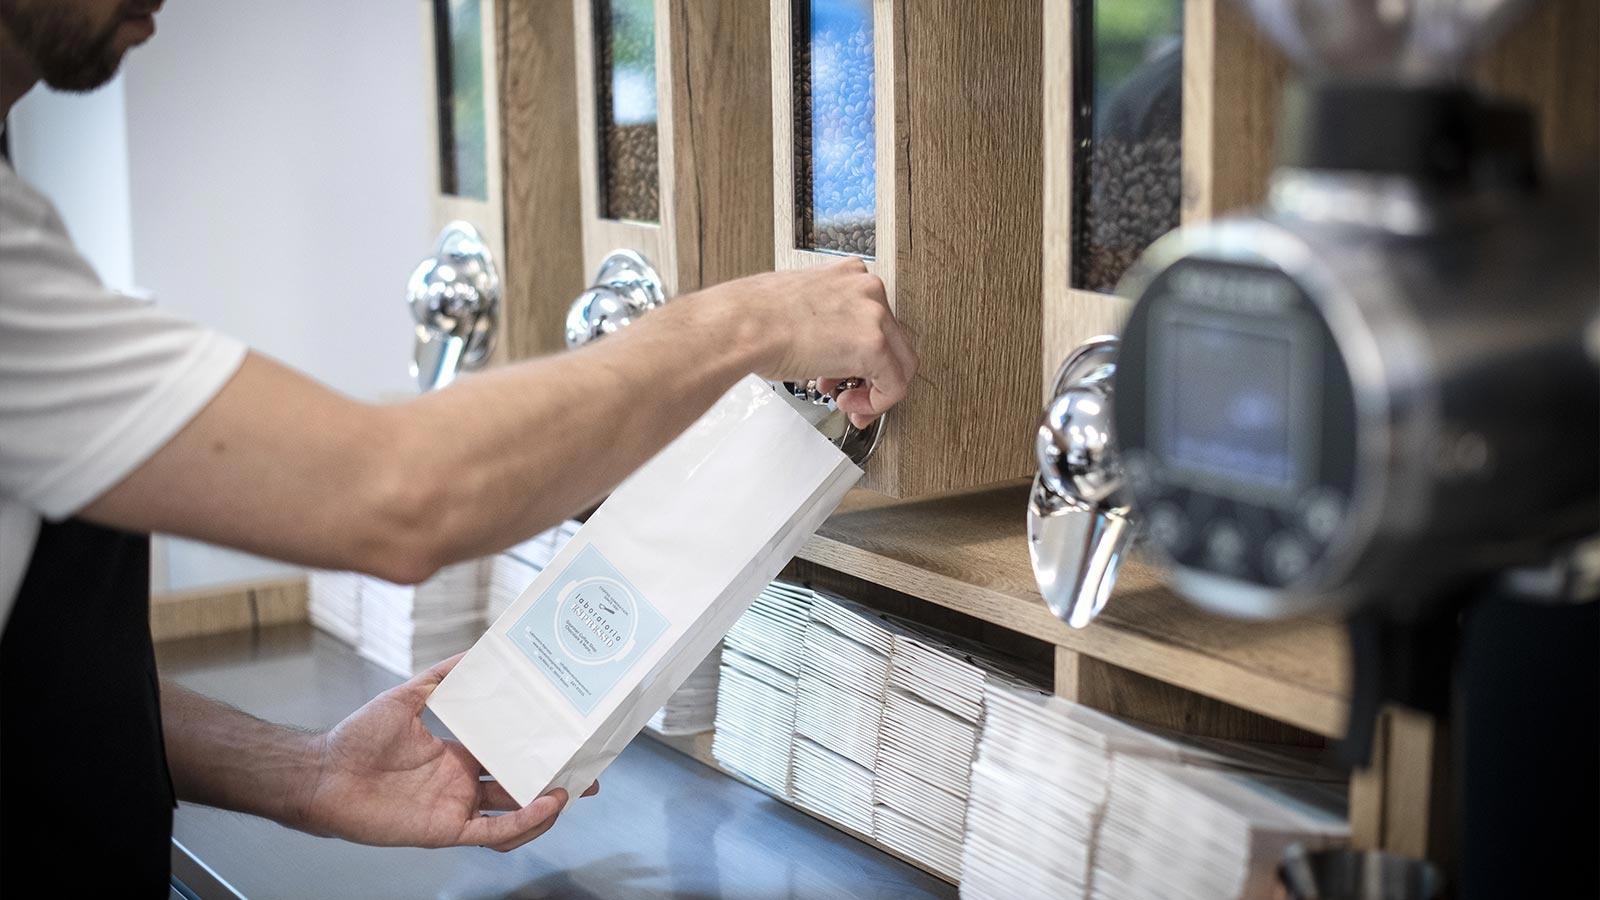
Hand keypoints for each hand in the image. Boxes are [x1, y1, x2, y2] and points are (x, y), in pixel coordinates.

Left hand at [299, 653, 597, 850]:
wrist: (322, 771)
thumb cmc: (356, 737)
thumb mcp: (408, 696)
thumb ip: (443, 676)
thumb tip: (477, 648)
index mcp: (458, 756)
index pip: (508, 754)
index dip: (538, 747)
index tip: (564, 734)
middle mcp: (462, 784)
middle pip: (521, 786)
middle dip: (557, 781)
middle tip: (589, 770)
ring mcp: (456, 808)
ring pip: (515, 816)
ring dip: (546, 806)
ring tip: (572, 788)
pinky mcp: (446, 830)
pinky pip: (494, 832)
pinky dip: (523, 822)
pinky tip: (546, 804)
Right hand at [682, 258, 918, 427]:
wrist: (744, 326)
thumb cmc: (756, 318)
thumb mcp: (799, 306)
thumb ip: (825, 321)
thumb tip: (830, 347)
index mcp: (849, 273)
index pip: (876, 318)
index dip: (863, 353)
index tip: (847, 371)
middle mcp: (867, 288)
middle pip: (895, 340)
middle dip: (872, 374)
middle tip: (851, 392)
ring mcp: (874, 314)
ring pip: (901, 362)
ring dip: (876, 389)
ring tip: (848, 401)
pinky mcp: (874, 344)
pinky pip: (895, 383)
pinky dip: (878, 402)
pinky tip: (852, 405)